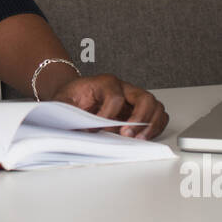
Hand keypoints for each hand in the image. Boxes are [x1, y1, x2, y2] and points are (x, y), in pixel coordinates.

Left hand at [48, 74, 169, 140]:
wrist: (77, 94)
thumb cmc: (73, 96)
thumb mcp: (63, 100)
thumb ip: (66, 111)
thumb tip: (73, 128)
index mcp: (106, 83)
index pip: (115, 97)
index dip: (108, 115)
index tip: (98, 129)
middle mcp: (125, 88)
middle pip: (144, 98)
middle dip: (138, 119)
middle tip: (127, 135)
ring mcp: (134, 98)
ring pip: (155, 106)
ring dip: (151, 125)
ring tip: (139, 139)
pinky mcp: (140, 109)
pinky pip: (158, 116)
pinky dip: (155, 127)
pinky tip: (144, 137)